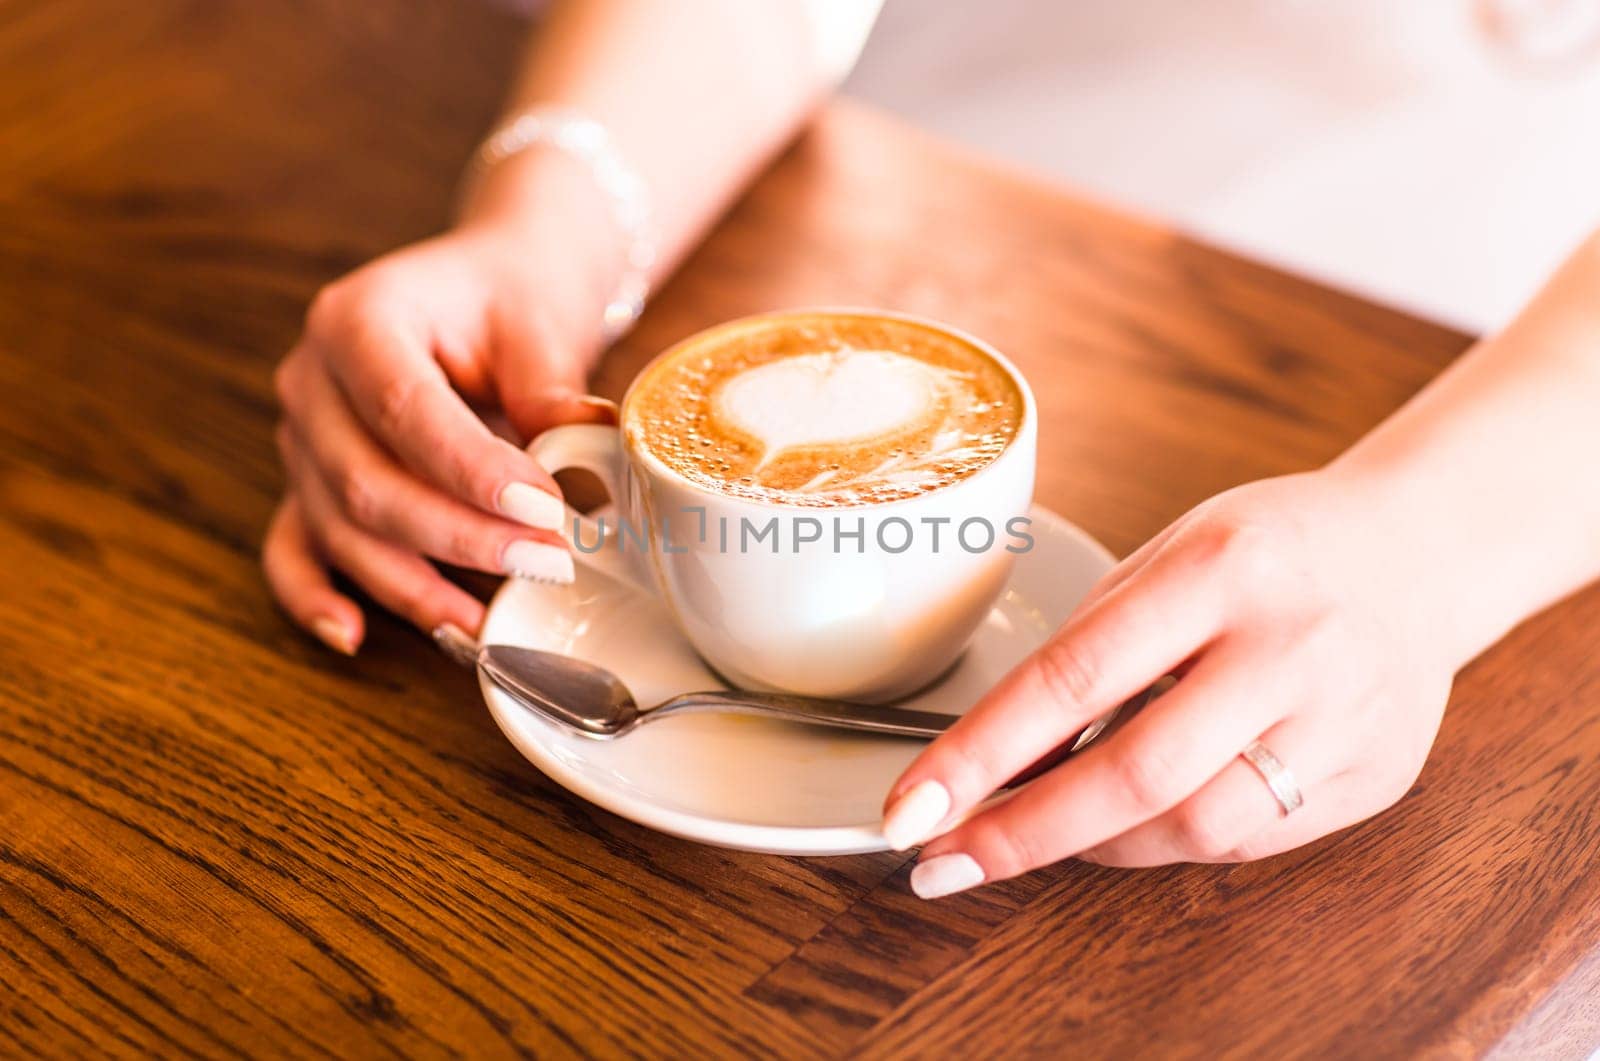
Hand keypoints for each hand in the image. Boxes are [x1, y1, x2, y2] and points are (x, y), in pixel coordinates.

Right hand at [264, 185, 617, 653]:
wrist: (487, 289)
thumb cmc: (511, 299)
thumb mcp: (538, 322)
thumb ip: (549, 386)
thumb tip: (587, 445)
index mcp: (357, 319)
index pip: (404, 409)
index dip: (472, 471)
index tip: (545, 511)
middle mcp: (310, 379)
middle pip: (366, 481)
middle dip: (458, 536)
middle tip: (547, 561)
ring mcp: (300, 437)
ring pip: (339, 529)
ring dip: (414, 584)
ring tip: (489, 620)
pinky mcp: (308, 483)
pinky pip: (294, 549)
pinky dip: (314, 598)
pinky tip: (353, 636)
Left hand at [880, 471, 1459, 895]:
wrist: (1419, 551)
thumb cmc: (1269, 549)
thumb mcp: (1168, 555)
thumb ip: (1091, 649)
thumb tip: (997, 761)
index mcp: (1218, 569)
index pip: (1073, 678)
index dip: (978, 755)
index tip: (910, 809)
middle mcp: (1288, 646)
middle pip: (1136, 775)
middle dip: (1023, 833)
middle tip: (943, 862)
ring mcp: (1342, 719)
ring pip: (1195, 829)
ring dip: (1094, 846)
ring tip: (1041, 832)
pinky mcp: (1375, 778)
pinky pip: (1249, 842)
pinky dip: (1171, 841)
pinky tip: (1134, 821)